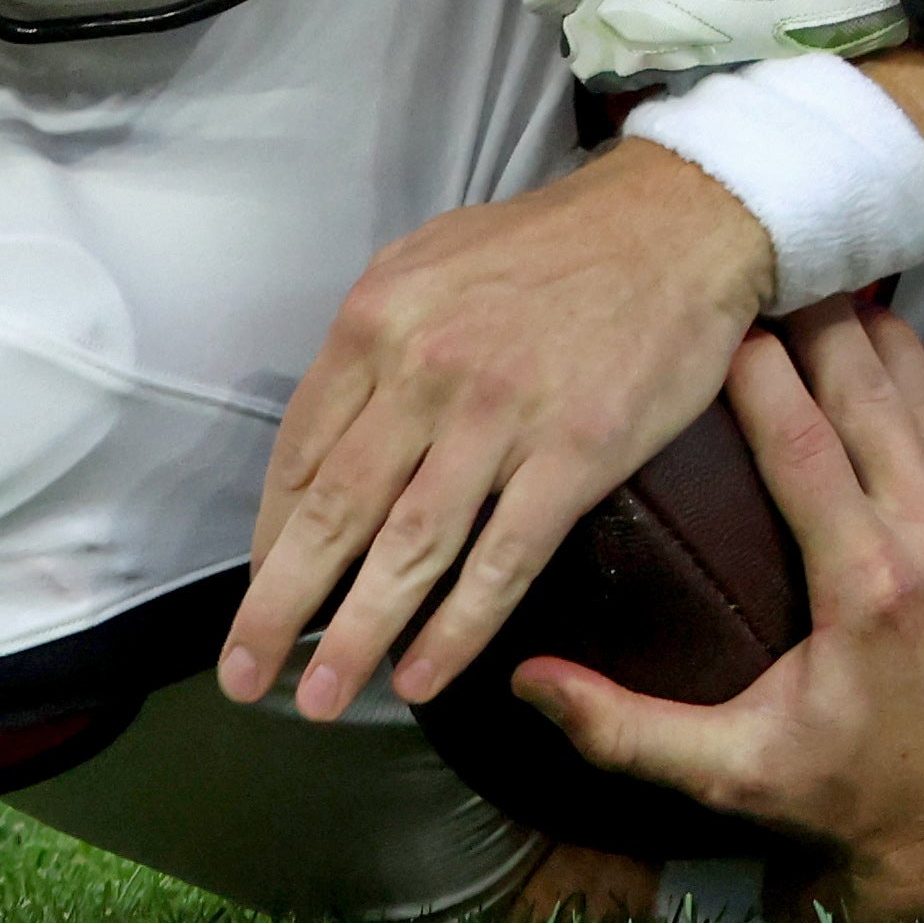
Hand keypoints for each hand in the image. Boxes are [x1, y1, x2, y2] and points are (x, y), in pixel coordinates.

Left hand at [217, 134, 774, 724]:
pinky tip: (423, 677)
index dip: (271, 538)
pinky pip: (502, 562)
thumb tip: (333, 438)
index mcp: (378, 319)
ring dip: (357, 637)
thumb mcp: (433, 258)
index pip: (300, 453)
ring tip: (319, 700)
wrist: (680, 222)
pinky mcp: (575, 455)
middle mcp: (426, 370)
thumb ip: (377, 343)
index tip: (262, 590)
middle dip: (279, 609)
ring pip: (409, 551)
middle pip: (334, 514)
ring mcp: (501, 417)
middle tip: (244, 676)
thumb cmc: (557, 243)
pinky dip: (456, 630)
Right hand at [514, 302, 923, 922]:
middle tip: (774, 264)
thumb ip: (624, 729)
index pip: (804, 445)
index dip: (763, 371)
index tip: (724, 317)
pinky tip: (893, 350)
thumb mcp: (732, 773)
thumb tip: (523, 680)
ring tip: (829, 279)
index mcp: (867, 589)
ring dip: (879, 341)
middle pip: (872, 399)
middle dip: (821, 325)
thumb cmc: (850, 796)